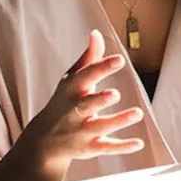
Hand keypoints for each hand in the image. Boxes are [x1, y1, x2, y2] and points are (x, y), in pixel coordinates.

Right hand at [21, 30, 145, 180]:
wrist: (42, 141)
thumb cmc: (63, 102)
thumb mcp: (72, 80)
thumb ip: (88, 58)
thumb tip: (97, 33)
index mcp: (71, 91)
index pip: (85, 77)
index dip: (101, 68)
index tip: (119, 59)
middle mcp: (74, 112)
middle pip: (86, 105)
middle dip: (99, 100)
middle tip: (115, 94)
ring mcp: (81, 131)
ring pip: (100, 127)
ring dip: (118, 121)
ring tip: (138, 113)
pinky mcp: (89, 148)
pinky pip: (106, 148)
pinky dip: (122, 147)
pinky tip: (139, 143)